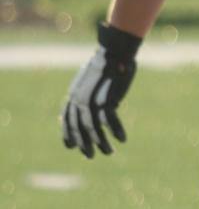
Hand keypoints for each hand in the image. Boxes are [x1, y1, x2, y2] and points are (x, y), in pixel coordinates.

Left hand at [61, 22, 140, 158]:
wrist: (115, 52)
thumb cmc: (108, 64)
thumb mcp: (92, 81)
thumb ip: (90, 95)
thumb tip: (99, 108)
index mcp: (73, 94)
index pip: (66, 119)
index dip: (68, 134)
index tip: (71, 146)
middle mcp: (78, 100)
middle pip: (78, 128)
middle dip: (84, 144)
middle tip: (89, 156)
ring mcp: (91, 101)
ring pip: (93, 129)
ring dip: (101, 143)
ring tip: (108, 152)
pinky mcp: (106, 100)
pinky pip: (110, 121)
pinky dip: (116, 131)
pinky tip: (122, 139)